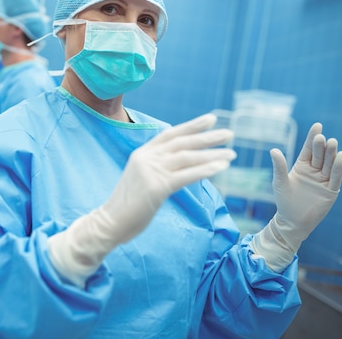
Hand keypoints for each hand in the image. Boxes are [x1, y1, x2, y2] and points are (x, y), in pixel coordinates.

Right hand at [48, 113, 236, 286]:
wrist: (109, 222)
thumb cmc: (127, 205)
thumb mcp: (140, 178)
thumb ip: (156, 168)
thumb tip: (179, 164)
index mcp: (142, 153)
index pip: (170, 134)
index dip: (191, 126)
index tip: (211, 119)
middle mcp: (147, 158)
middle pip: (182, 142)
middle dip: (208, 137)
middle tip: (229, 133)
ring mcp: (151, 171)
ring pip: (188, 158)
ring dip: (212, 154)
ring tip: (231, 154)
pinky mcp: (156, 187)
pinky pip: (186, 176)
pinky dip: (205, 170)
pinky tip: (220, 167)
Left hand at [251, 123, 341, 271]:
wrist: (291, 221)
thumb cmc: (284, 200)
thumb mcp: (280, 182)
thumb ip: (279, 166)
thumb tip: (273, 149)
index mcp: (302, 166)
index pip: (308, 149)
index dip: (312, 137)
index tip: (317, 125)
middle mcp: (314, 170)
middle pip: (320, 155)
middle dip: (321, 146)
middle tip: (321, 137)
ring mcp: (323, 180)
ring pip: (329, 164)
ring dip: (331, 154)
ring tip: (332, 143)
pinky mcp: (331, 190)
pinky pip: (336, 177)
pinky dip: (338, 167)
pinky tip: (341, 156)